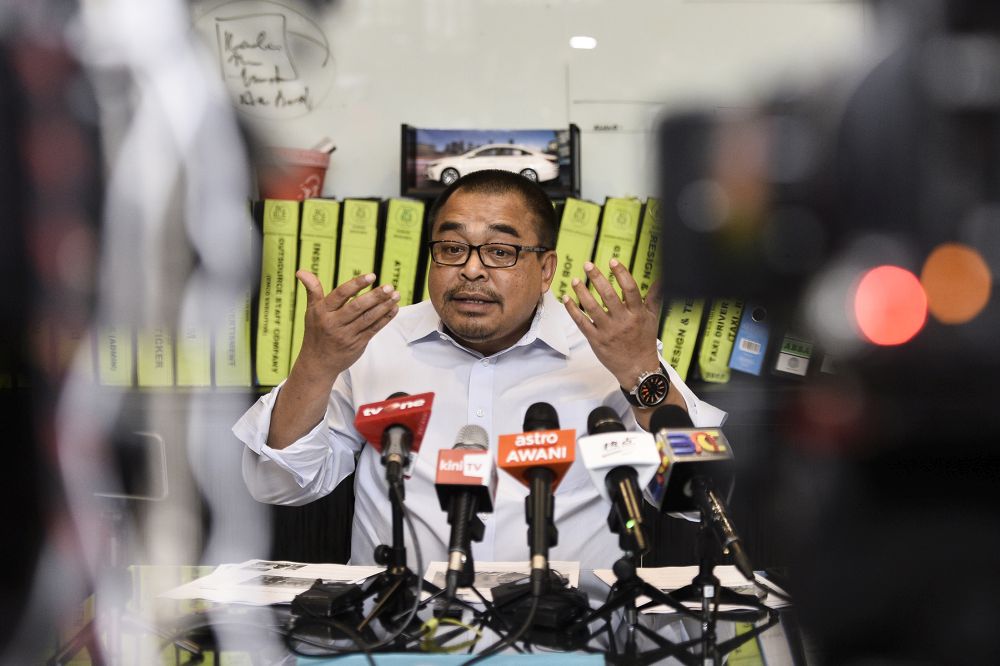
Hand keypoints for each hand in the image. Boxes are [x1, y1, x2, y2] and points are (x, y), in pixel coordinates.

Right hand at [295, 270, 399, 378]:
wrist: (317, 364)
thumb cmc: (315, 333)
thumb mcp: (311, 311)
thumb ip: (312, 290)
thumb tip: (301, 271)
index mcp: (322, 312)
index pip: (341, 295)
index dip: (356, 284)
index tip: (371, 276)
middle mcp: (334, 323)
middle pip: (357, 307)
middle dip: (375, 296)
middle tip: (389, 286)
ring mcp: (347, 335)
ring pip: (368, 318)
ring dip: (384, 306)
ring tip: (395, 294)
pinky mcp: (358, 344)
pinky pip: (374, 329)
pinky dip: (385, 318)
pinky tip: (393, 308)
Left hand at [562, 259, 661, 388]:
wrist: (638, 369)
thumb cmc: (644, 341)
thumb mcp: (652, 318)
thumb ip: (654, 297)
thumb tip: (662, 279)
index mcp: (637, 313)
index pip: (630, 289)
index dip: (621, 273)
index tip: (613, 261)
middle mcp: (623, 321)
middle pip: (608, 295)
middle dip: (597, 278)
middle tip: (588, 265)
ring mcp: (608, 331)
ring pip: (592, 308)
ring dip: (582, 292)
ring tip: (576, 280)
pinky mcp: (596, 340)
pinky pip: (582, 323)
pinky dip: (573, 310)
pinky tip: (567, 299)